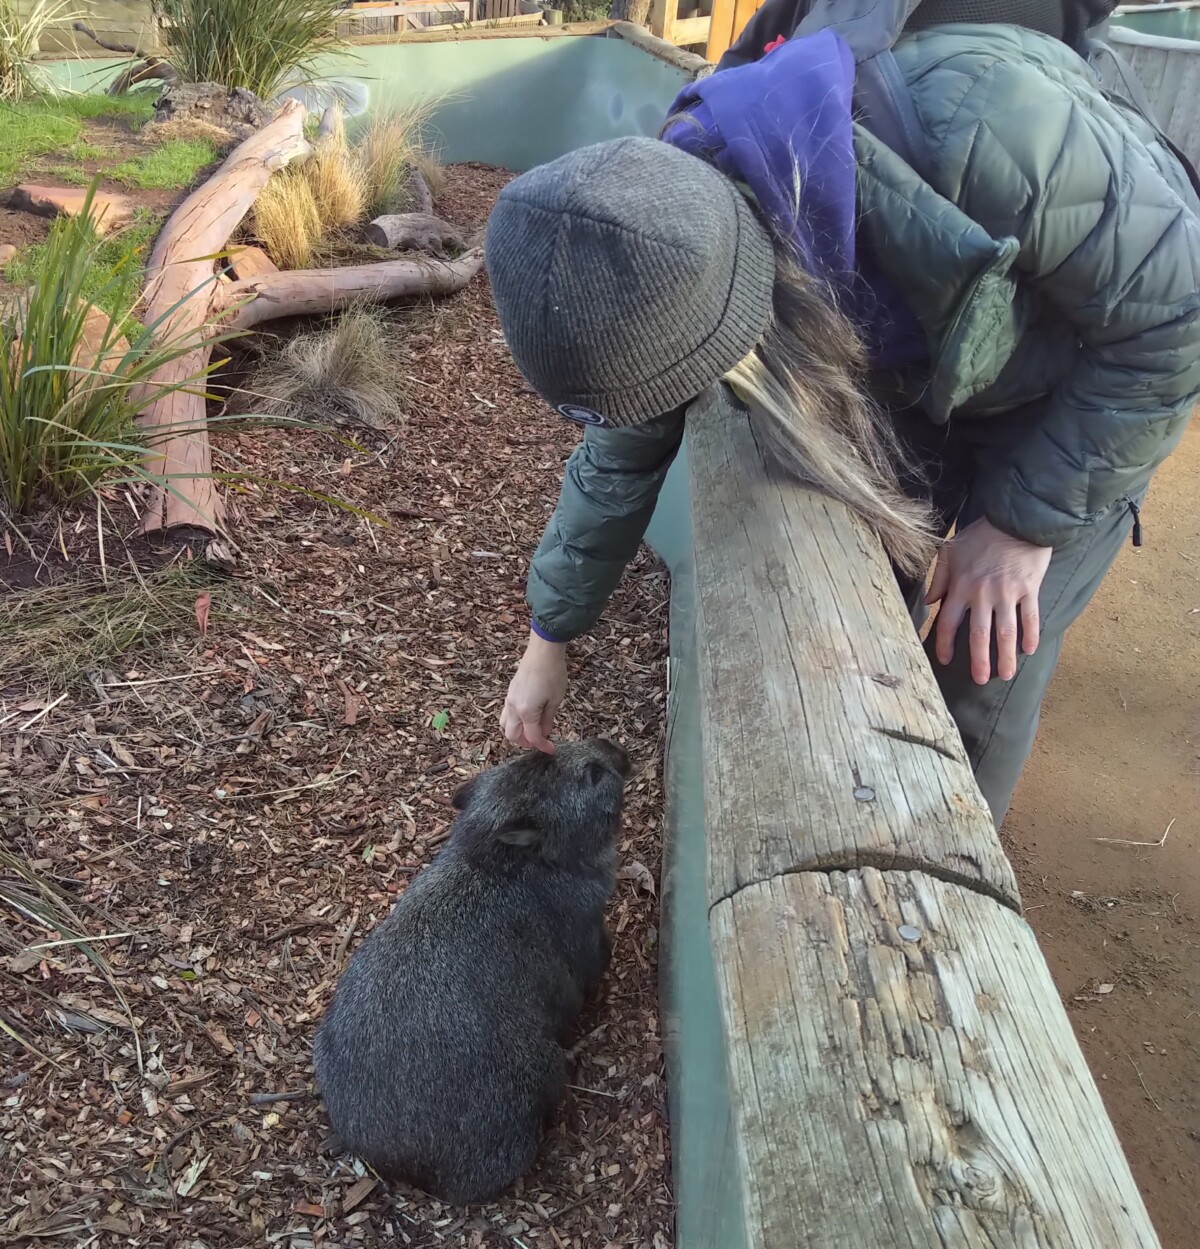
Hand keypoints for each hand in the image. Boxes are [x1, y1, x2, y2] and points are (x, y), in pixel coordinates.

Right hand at [500, 633, 567, 752]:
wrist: (543, 651)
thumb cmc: (552, 673)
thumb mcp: (555, 700)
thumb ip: (548, 720)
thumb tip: (544, 733)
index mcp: (526, 712)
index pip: (532, 737)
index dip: (543, 746)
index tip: (552, 750)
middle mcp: (513, 707)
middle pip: (512, 735)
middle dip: (525, 743)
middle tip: (540, 742)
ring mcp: (509, 699)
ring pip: (506, 724)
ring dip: (517, 732)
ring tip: (533, 731)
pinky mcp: (510, 692)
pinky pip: (507, 713)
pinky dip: (515, 721)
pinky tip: (529, 717)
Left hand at [925, 517, 1052, 684]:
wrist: (1016, 518)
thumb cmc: (981, 534)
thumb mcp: (951, 551)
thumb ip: (939, 578)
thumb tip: (928, 601)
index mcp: (960, 587)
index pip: (947, 623)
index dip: (944, 644)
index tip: (946, 660)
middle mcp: (982, 594)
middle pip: (978, 635)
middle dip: (978, 661)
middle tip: (980, 681)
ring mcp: (1007, 593)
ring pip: (1005, 632)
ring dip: (1005, 657)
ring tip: (1006, 675)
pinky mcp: (1029, 588)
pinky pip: (1030, 617)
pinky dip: (1031, 635)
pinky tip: (1029, 651)